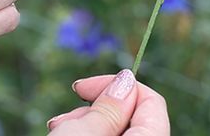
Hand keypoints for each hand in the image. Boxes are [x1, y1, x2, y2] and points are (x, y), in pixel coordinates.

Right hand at [48, 70, 169, 135]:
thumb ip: (109, 107)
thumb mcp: (84, 133)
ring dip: (86, 122)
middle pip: (131, 115)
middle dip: (96, 106)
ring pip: (116, 130)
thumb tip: (126, 79)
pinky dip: (88, 135)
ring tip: (58, 128)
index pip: (151, 101)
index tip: (82, 86)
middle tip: (66, 116)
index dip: (116, 86)